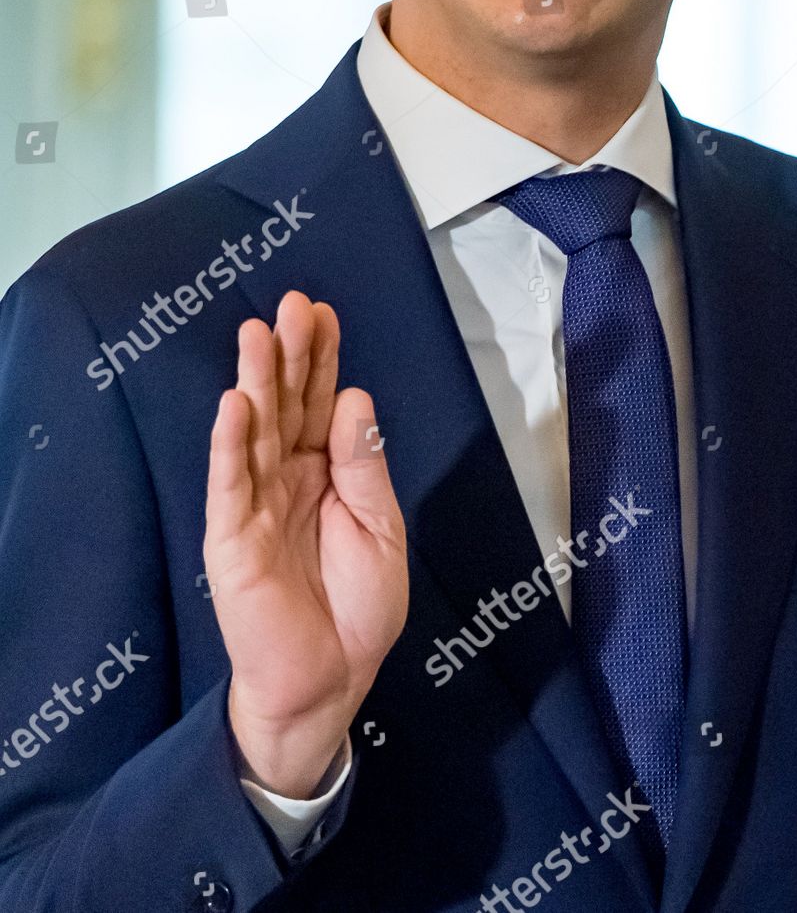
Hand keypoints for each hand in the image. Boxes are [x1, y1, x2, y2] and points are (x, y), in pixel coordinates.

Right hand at [204, 290, 407, 795]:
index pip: (322, 401)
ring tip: (257, 333)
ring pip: (256, 431)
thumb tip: (356, 395)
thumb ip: (364, 464)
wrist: (329, 679)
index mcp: (327, 471)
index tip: (323, 311)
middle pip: (286, 403)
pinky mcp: (232, 537)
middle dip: (288, 353)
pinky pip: (230, 484)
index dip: (321, 358)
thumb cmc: (359, 608)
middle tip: (293, 303)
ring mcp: (255, 503)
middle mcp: (288, 476)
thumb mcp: (380, 528)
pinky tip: (234, 405)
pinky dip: (230, 444)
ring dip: (255, 382)